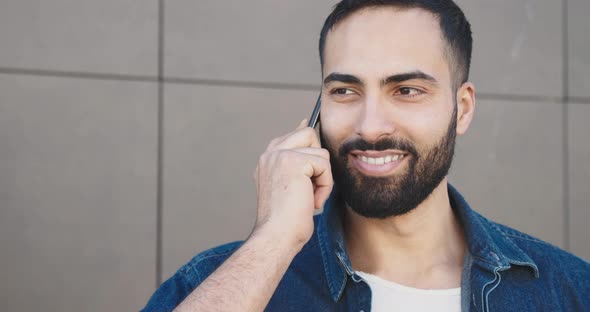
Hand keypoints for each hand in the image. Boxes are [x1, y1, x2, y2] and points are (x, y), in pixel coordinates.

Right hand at [252, 119, 333, 248]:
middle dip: (319, 158)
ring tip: (309, 198)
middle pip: (309, 133)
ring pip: (321, 152)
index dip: (307, 138)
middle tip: (311, 184)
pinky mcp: (293, 161)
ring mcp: (280, 155)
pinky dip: (325, 186)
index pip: (293, 135)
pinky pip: (324, 165)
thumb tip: (312, 147)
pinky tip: (312, 201)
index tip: (312, 130)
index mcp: (268, 160)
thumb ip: (299, 166)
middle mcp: (270, 154)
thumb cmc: (286, 221)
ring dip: (323, 178)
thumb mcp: (291, 187)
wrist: (277, 236)